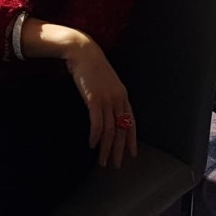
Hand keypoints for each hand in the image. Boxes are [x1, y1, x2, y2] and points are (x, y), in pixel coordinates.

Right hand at [64, 37, 136, 168]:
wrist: (83, 51)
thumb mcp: (106, 82)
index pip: (131, 123)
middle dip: (119, 150)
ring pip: (110, 130)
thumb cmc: (91, 66)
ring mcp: (107, 99)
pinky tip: (91, 144)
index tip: (131, 154)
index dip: (132, 140)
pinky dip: (95, 136)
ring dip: (106, 148)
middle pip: (122, 130)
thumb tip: (108, 111)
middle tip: (116, 164)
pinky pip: (97, 123)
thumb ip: (109, 96)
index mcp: (122, 95)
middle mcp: (118, 99)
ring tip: (102, 160)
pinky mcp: (94, 99)